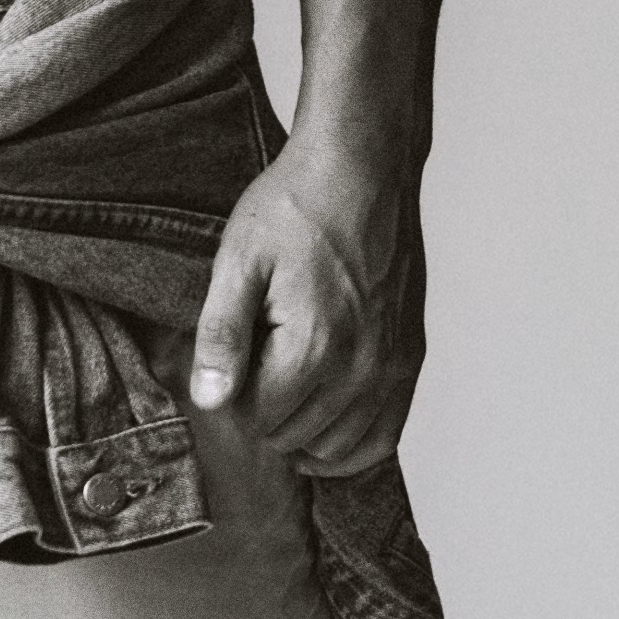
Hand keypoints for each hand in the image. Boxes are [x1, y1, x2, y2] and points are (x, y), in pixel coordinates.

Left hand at [189, 135, 424, 475]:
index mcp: (314, 345)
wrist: (361, 170)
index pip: (258, 418)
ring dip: (303, 429)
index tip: (232, 351)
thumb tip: (208, 400)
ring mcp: (392, 368)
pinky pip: (382, 438)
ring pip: (337, 448)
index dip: (233, 392)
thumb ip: (222, 334)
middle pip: (294, 436)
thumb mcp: (239, 260)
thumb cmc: (294, 208)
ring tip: (283, 380)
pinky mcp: (410, 360)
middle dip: (265, 407)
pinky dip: (350, 444)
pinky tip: (322, 417)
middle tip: (258, 353)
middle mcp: (362, 369)